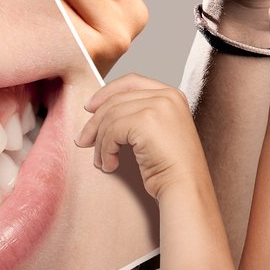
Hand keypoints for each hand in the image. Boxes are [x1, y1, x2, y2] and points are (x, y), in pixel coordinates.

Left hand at [76, 75, 210, 202]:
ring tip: (102, 161)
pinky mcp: (146, 121)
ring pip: (111, 116)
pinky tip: (110, 165)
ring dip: (100, 142)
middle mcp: (166, 96)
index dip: (106, 92)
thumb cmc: (172, 169)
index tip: (90, 108)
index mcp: (172, 95)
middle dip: (95, 123)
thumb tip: (98, 115)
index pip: (131, 81)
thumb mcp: (157, 133)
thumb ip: (137, 116)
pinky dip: (105, 150)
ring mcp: (157, 106)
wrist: (185, 187)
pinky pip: (112, 131)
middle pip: (116, 100)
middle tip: (83, 140)